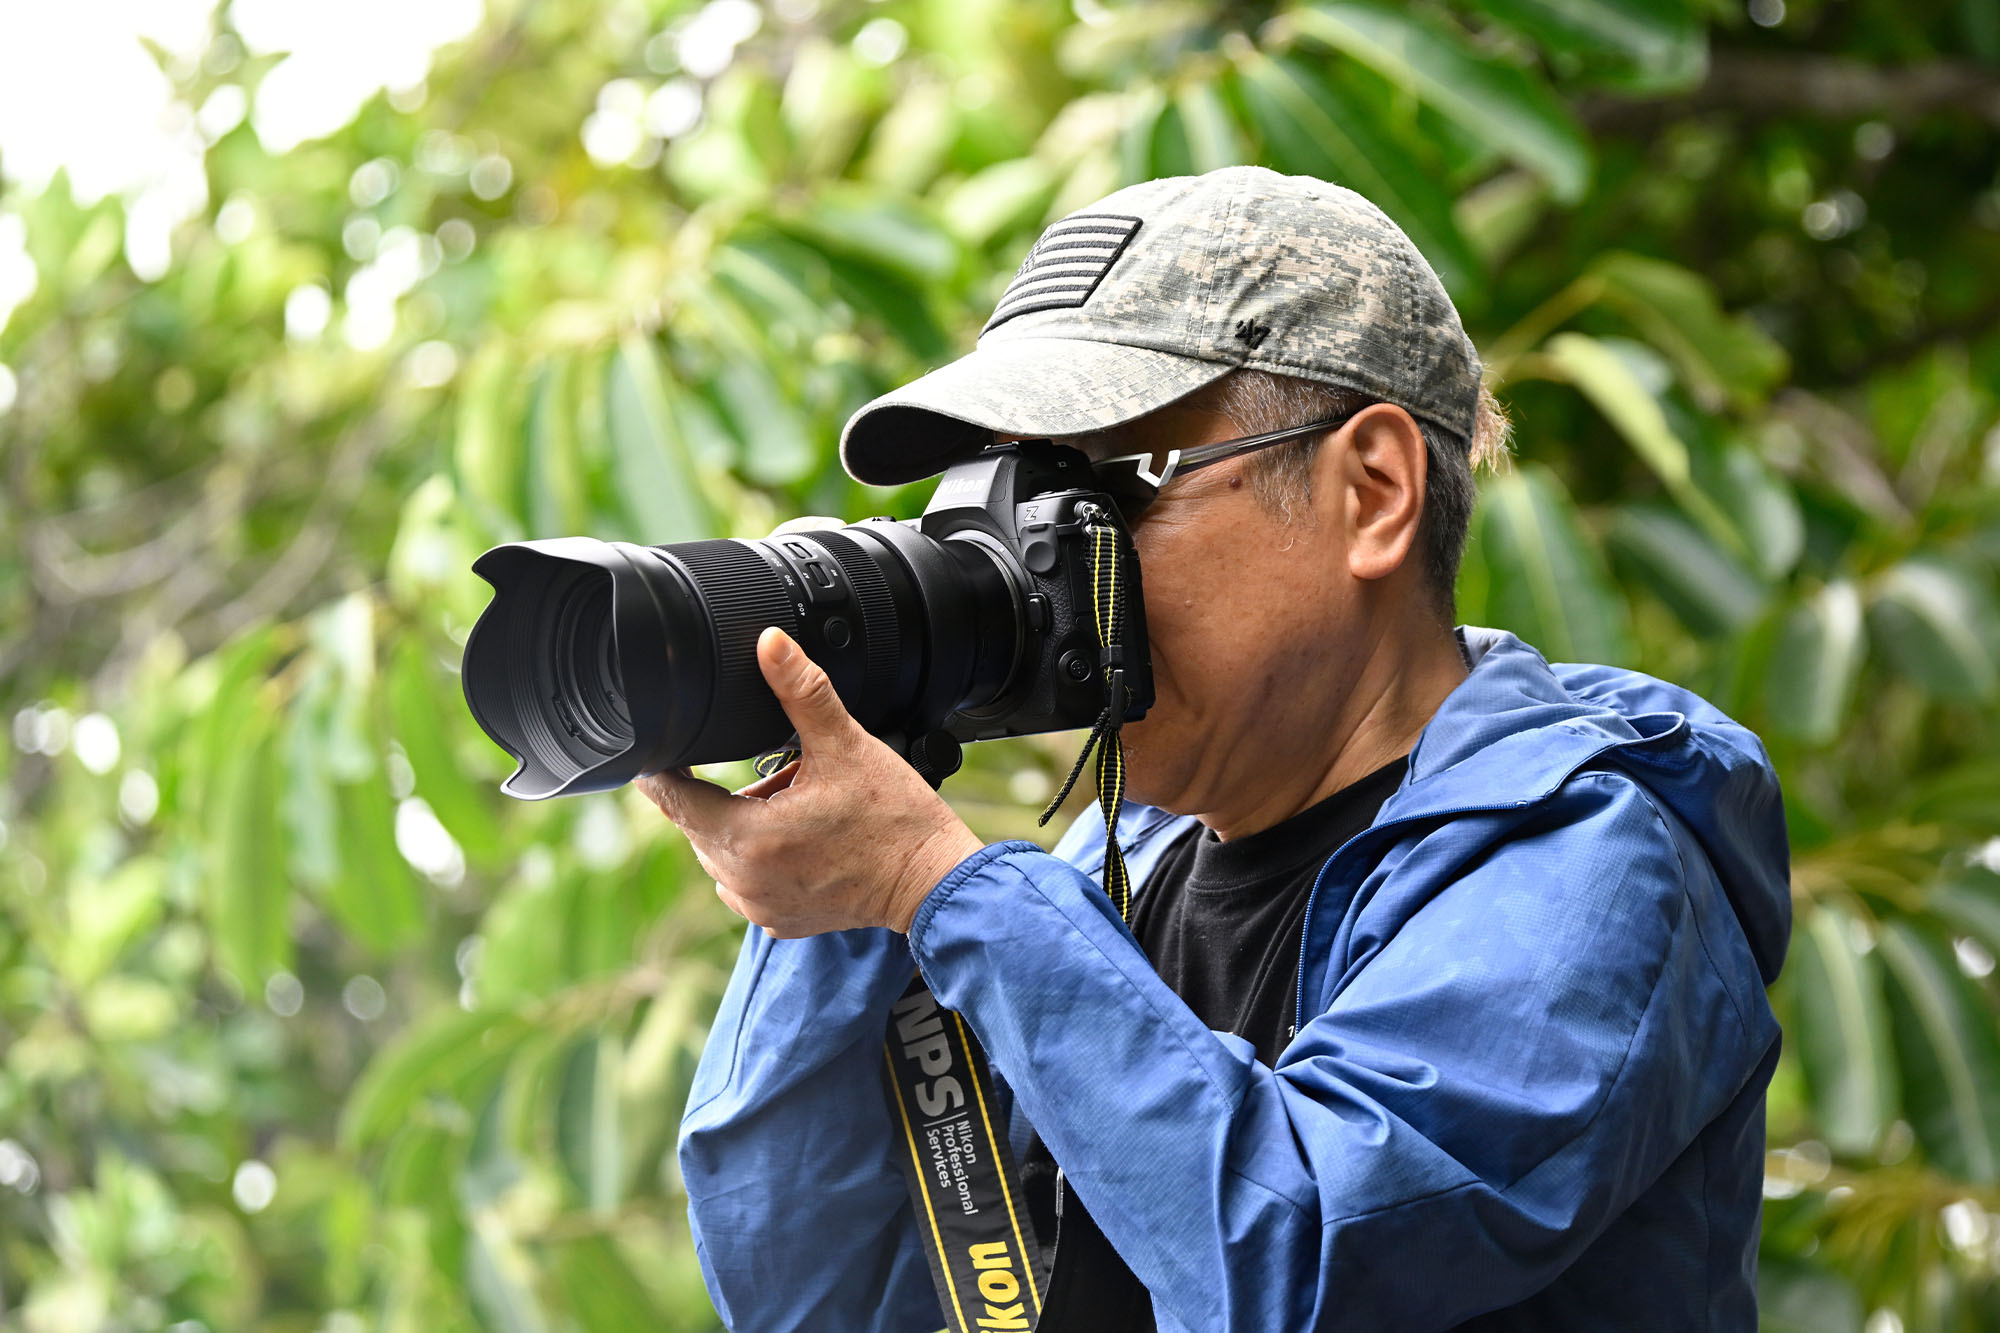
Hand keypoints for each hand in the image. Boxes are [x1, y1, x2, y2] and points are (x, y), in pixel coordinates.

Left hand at [635, 626, 984, 936]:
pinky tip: (803, 842)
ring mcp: (759, 907)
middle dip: (725, 794)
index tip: (663, 749)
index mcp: (749, 839)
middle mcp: (744, 881)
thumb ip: (801, 690)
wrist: (932, 880)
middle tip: (781, 776)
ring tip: (797, 808)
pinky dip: (762, 858)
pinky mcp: (777, 922)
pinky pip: (746, 881)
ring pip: (722, 853)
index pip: (673, 800)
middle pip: (700, 823)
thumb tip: (770, 643)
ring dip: (744, 826)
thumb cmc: (894, 819)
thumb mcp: (845, 745)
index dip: (662, 769)